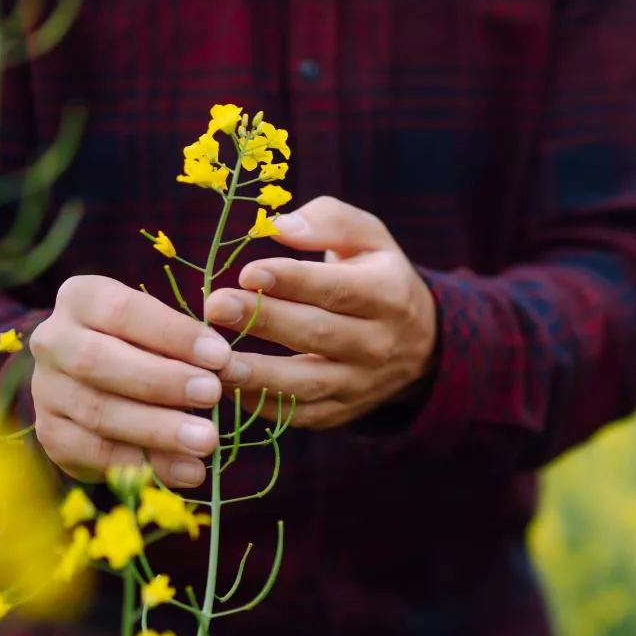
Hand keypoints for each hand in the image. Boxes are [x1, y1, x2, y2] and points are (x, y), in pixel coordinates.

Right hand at [28, 275, 230, 488]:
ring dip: (157, 429)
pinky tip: (186, 471)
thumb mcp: (164, 335)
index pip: (124, 310)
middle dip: (162, 381)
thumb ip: (192, 350)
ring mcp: (45, 389)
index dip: (173, 334)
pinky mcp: (50, 433)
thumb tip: (235, 371)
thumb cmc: (141, 347)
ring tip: (206, 442)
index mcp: (81, 299)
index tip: (220, 356)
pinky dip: (144, 465)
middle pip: (99, 361)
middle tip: (212, 395)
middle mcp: (52, 340)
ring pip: (98, 411)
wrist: (90, 385)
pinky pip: (95, 452)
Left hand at [202, 196, 437, 428]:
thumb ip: (328, 221)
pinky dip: (262, 405)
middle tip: (215, 306)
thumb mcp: (369, 237)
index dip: (291, 281)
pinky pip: (301, 414)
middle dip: (264, 320)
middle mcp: (379, 343)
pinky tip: (227, 387)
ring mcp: (362, 383)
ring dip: (258, 375)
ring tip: (215, 361)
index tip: (247, 272)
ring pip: (308, 383)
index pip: (336, 288)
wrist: (420, 344)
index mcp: (388, 293)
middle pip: (318, 334)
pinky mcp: (344, 411)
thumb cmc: (378, 275)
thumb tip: (279, 227)